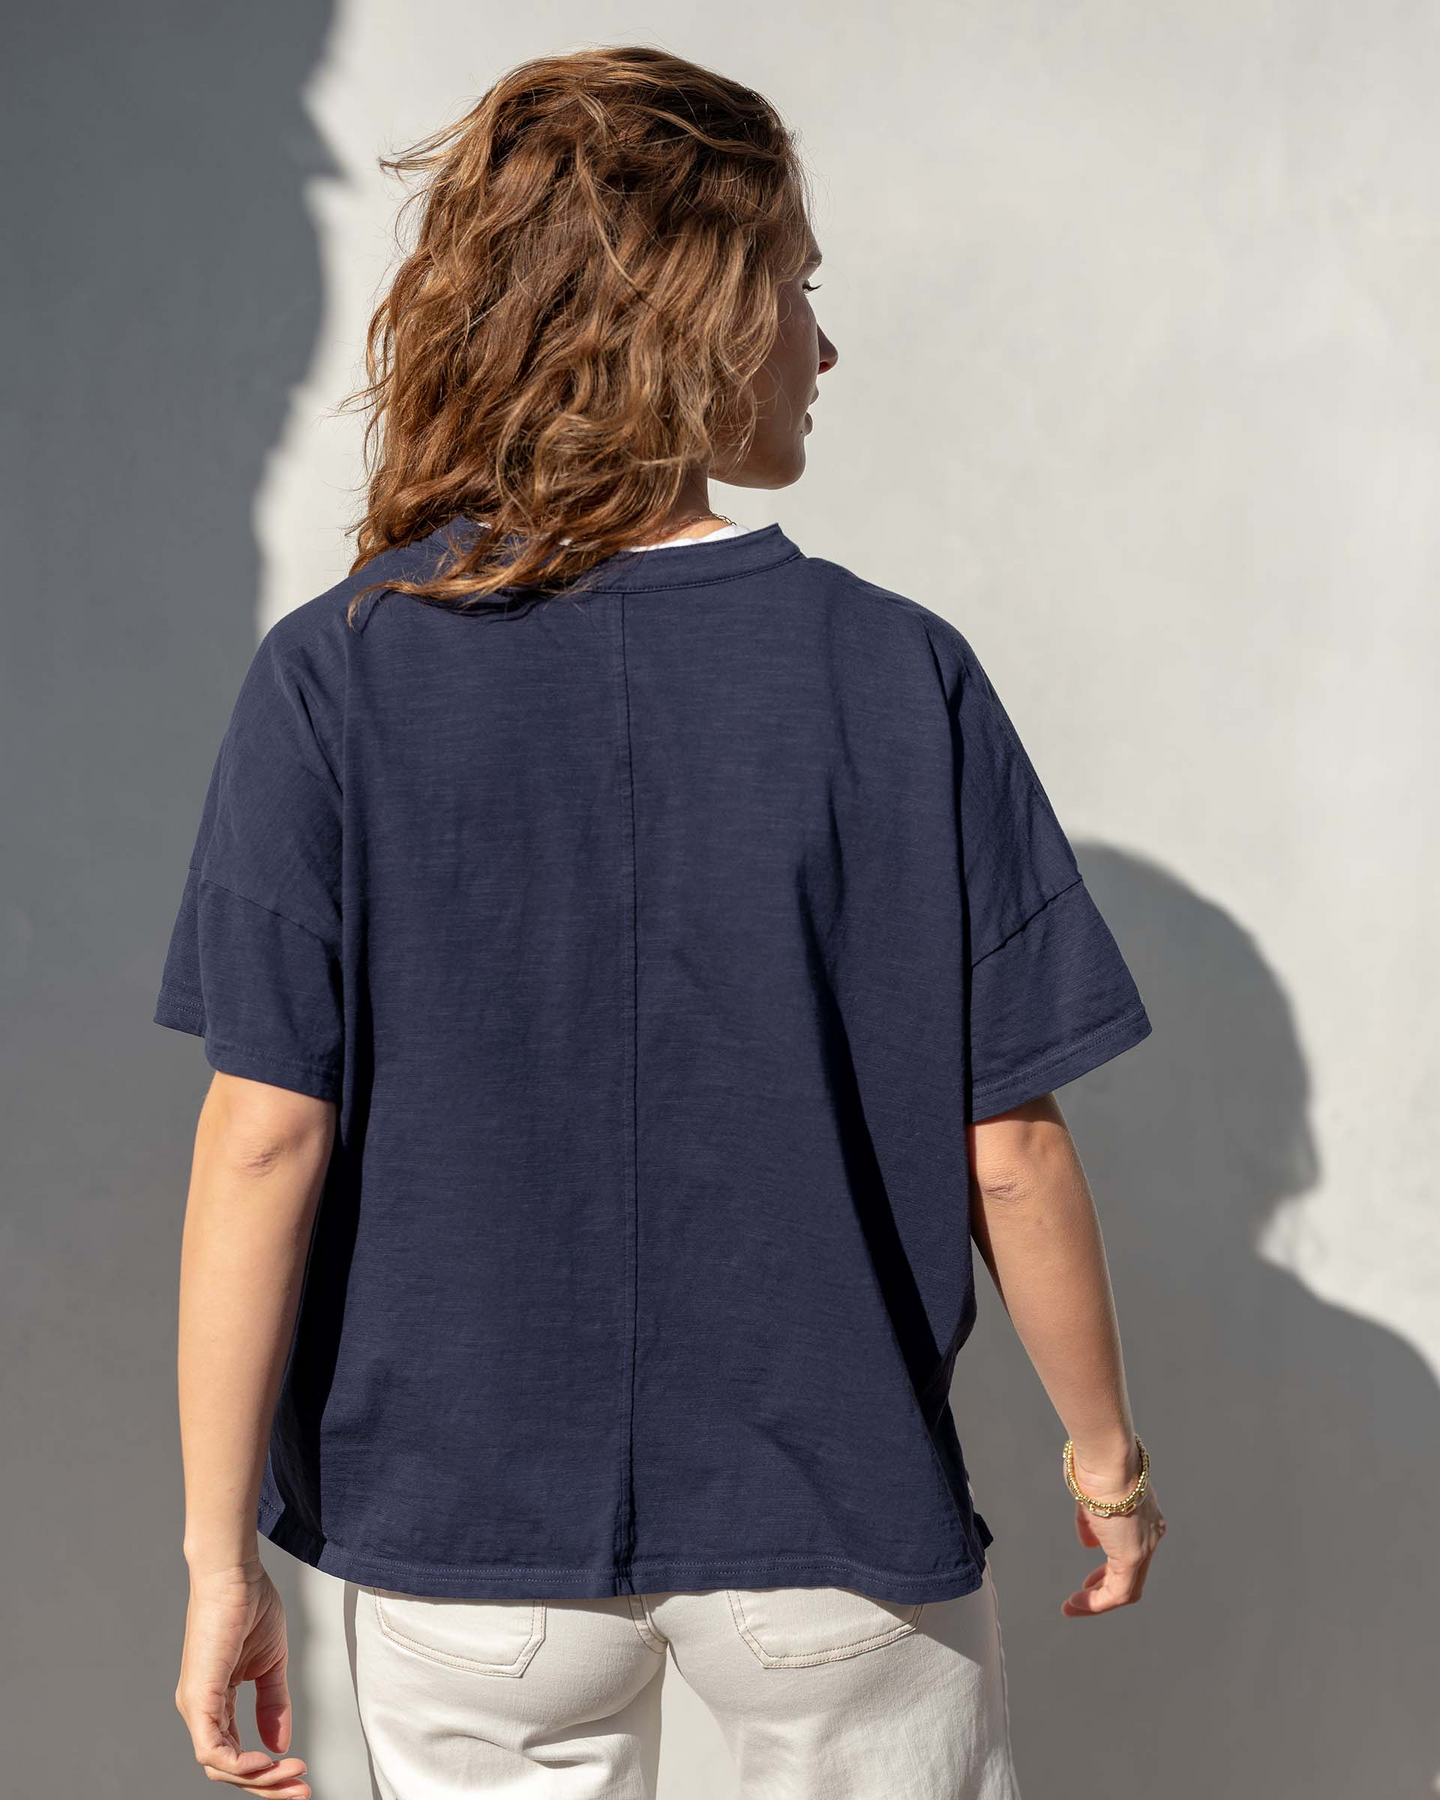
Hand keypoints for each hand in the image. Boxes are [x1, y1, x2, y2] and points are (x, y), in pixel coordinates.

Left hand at [175, 1558, 310, 1795]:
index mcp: (215, 1702)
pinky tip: (267, 1761)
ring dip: (260, 1777)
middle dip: (268, 1786)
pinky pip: (212, 1750)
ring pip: (221, 1767)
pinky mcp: (197, 1699)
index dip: (268, 1772)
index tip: (301, 1774)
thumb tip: (280, 1744)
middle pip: (229, 1770)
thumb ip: (273, 1703)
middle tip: (302, 1791)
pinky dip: (240, 1764)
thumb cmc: (249, 1605)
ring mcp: (195, 1707)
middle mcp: (200, 1710)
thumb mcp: (270, 1663)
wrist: (235, 1573)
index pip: (237, 1754)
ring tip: (293, 1773)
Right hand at [1060, 1448, 1166, 1617]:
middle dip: (1106, 1582)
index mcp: (1144, 1514)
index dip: (1111, 1560)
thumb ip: (1091, 1522)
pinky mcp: (1133, 1557)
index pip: (1132, 1547)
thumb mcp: (1091, 1496)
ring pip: (1127, 1587)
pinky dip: (1096, 1602)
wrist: (1108, 1460)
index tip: (1091, 1567)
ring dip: (1099, 1599)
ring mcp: (1145, 1547)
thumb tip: (1088, 1543)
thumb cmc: (1095, 1467)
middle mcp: (1151, 1533)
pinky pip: (1117, 1593)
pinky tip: (1076, 1604)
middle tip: (1087, 1589)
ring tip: (1075, 1605)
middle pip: (1133, 1572)